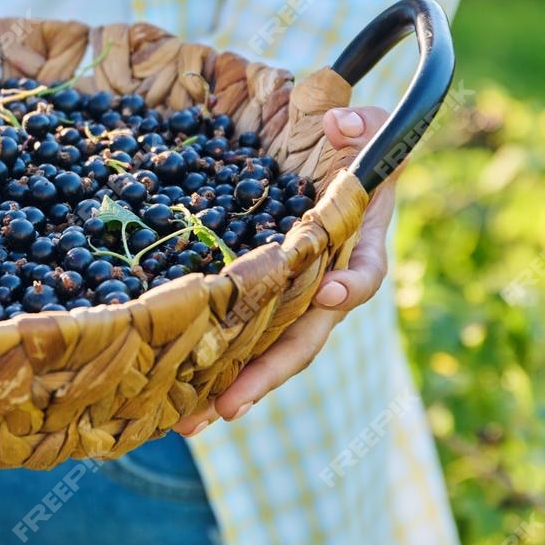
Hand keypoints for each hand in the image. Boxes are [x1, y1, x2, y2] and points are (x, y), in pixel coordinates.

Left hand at [178, 105, 396, 436]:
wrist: (332, 168)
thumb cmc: (349, 147)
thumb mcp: (364, 127)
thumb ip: (361, 125)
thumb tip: (340, 124)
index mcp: (360, 245)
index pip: (367, 270)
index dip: (354, 284)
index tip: (334, 291)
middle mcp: (330, 283)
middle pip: (307, 337)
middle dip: (269, 372)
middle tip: (229, 405)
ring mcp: (297, 301)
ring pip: (271, 353)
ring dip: (234, 387)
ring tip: (190, 421)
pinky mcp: (264, 303)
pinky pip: (244, 339)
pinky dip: (215, 367)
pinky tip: (178, 398)